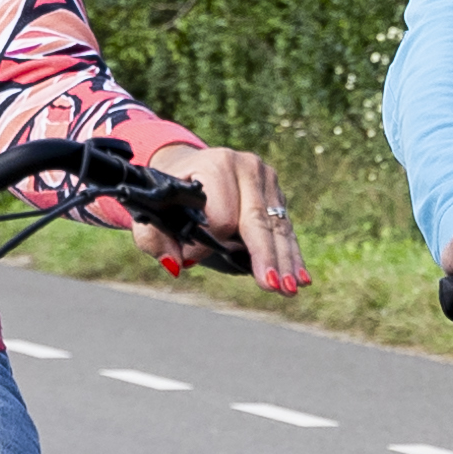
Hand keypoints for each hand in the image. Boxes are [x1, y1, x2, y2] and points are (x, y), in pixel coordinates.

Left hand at [159, 139, 306, 291]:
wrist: (188, 168)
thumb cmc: (169, 195)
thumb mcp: (152, 211)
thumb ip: (154, 238)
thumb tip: (176, 264)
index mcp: (215, 164)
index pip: (221, 215)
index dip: (207, 244)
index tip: (189, 262)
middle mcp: (246, 166)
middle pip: (257, 220)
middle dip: (264, 255)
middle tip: (271, 285)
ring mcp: (266, 178)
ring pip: (277, 227)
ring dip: (284, 261)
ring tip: (289, 289)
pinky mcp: (277, 193)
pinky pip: (285, 228)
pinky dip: (291, 255)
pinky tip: (301, 278)